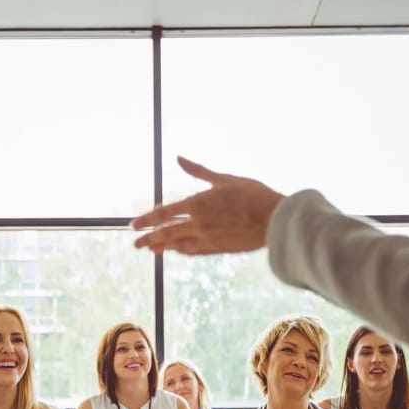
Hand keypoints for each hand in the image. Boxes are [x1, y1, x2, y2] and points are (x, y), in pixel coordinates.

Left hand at [131, 157, 283, 255]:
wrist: (275, 220)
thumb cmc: (253, 194)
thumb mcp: (224, 179)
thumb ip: (199, 171)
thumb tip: (179, 158)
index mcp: (197, 204)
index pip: (163, 213)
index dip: (146, 220)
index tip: (133, 224)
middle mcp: (198, 225)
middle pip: (165, 234)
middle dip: (148, 239)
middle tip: (135, 243)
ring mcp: (207, 240)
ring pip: (177, 245)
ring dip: (162, 247)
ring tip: (150, 249)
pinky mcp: (217, 249)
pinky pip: (193, 251)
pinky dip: (182, 250)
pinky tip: (176, 250)